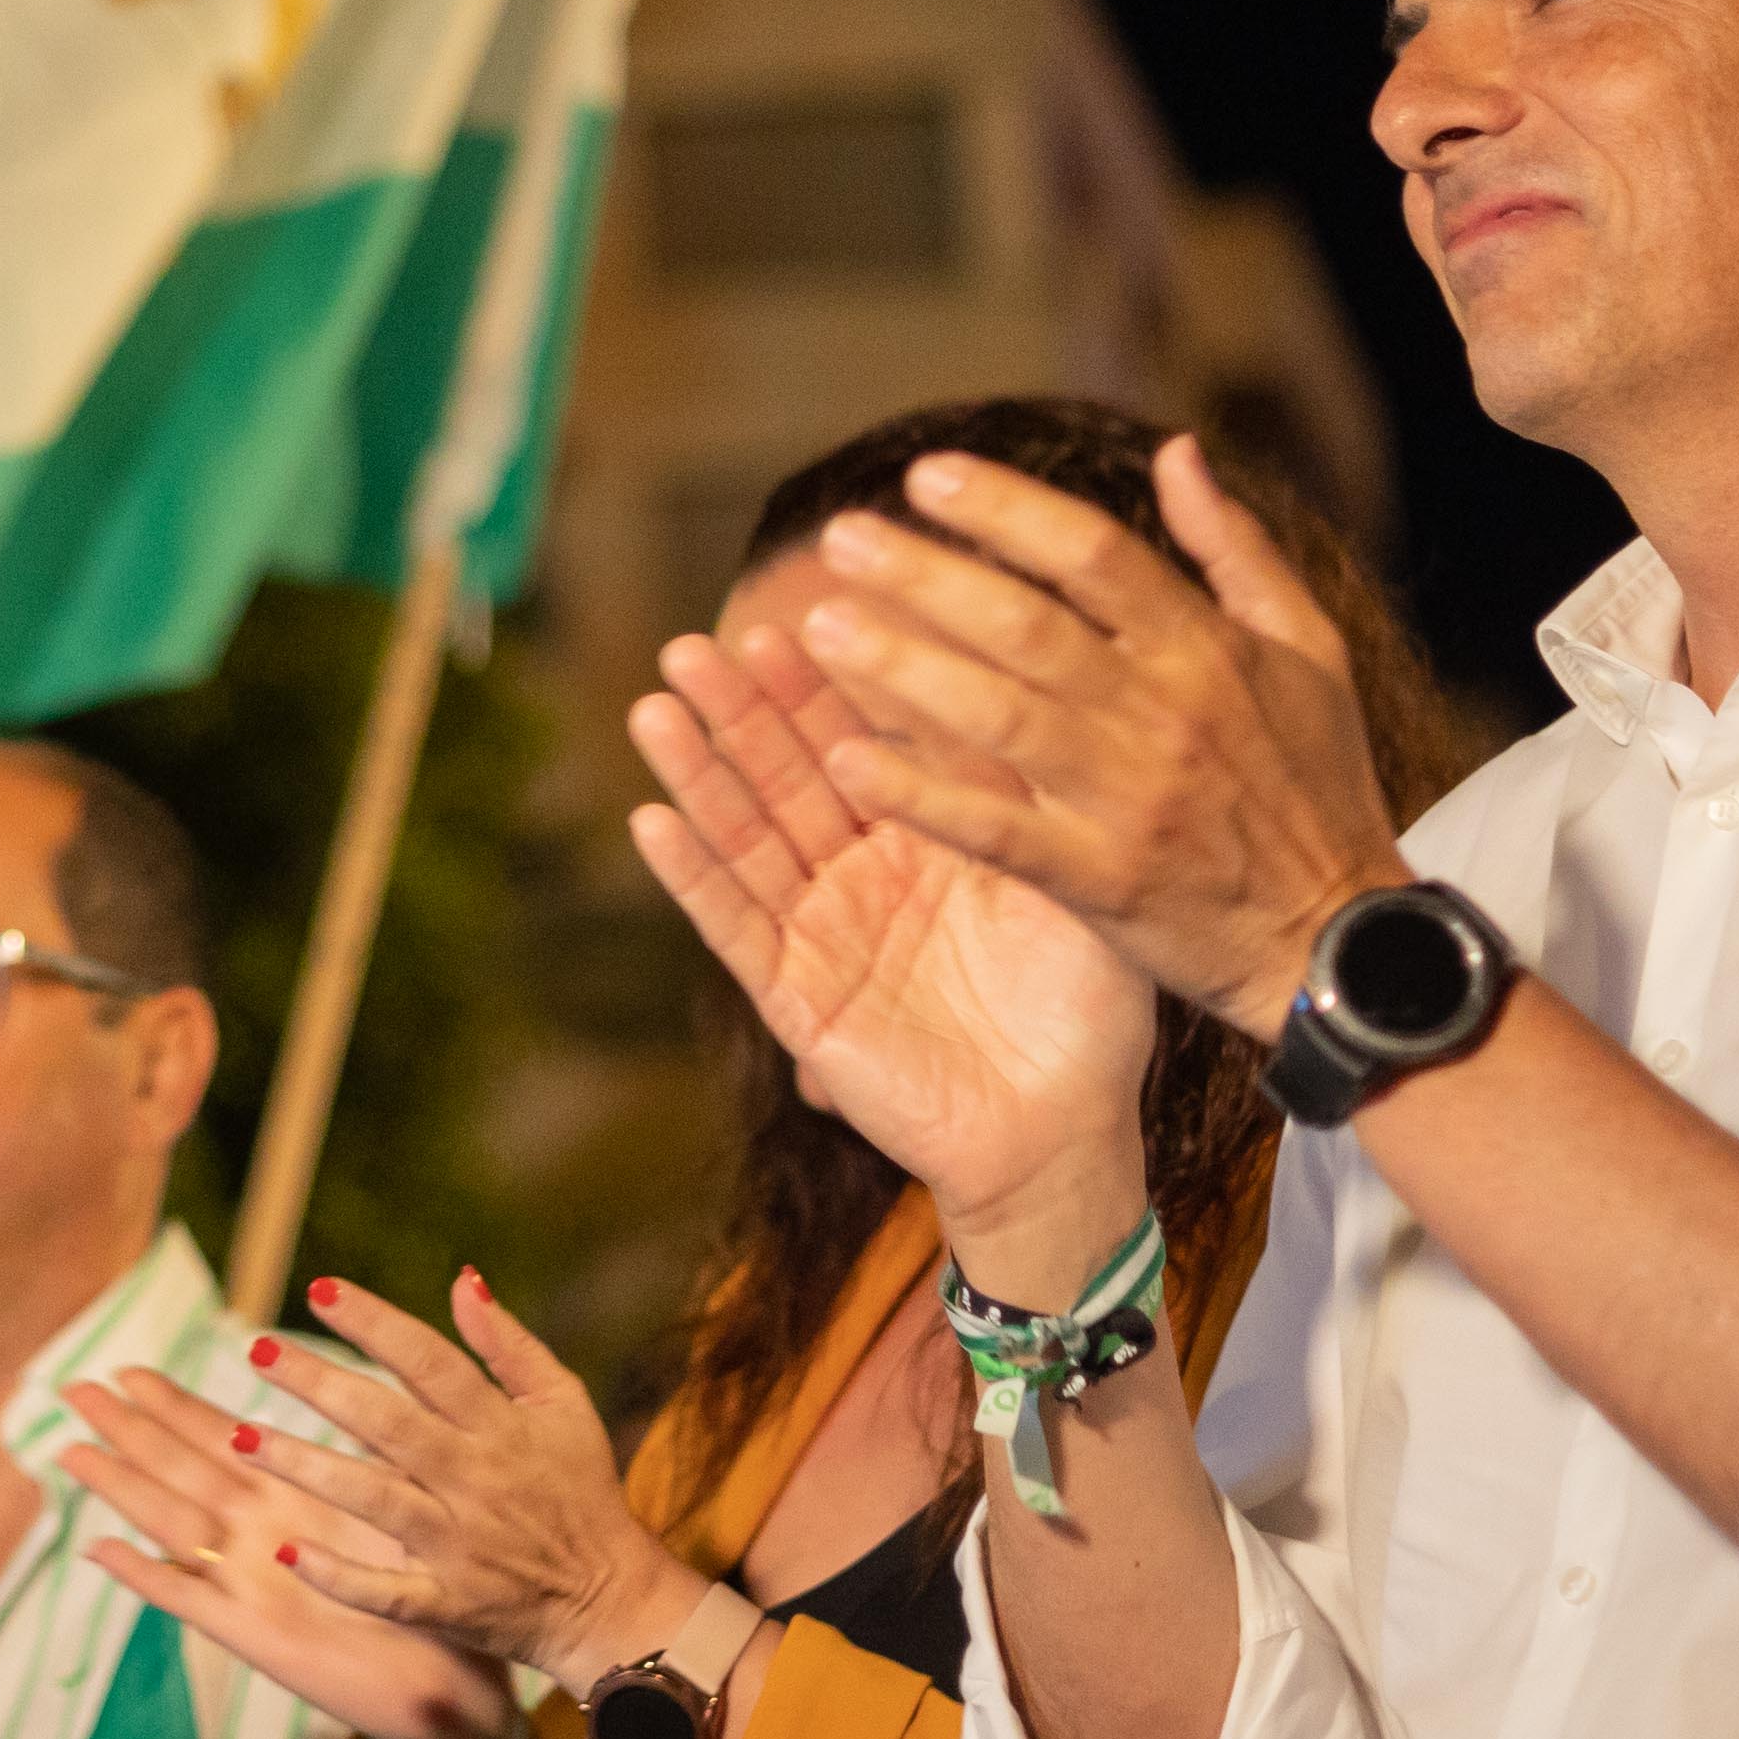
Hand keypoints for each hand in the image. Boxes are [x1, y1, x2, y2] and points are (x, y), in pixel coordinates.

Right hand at [64, 1369, 518, 1738]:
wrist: (449, 1684)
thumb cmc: (430, 1593)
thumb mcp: (392, 1509)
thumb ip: (356, 1461)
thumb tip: (340, 1392)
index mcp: (293, 1499)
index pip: (220, 1439)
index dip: (174, 1405)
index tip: (130, 1369)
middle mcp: (260, 1536)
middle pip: (181, 1469)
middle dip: (130, 1429)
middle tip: (76, 1389)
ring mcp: (250, 1584)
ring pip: (173, 1522)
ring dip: (123, 1487)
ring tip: (73, 1449)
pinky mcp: (255, 1636)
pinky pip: (189, 1600)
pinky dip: (147, 1576)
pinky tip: (102, 1552)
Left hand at [234, 1281, 711, 1691]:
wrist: (611, 1599)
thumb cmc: (580, 1489)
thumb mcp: (563, 1404)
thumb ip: (509, 1344)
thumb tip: (462, 1278)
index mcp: (500, 1427)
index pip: (429, 1362)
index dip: (375, 1324)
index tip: (320, 1290)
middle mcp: (473, 1480)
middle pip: (386, 1423)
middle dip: (320, 1384)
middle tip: (257, 1350)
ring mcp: (458, 1545)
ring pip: (373, 1499)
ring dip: (306, 1467)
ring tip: (243, 1436)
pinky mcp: (449, 1603)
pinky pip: (388, 1592)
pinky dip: (340, 1577)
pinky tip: (287, 1553)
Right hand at [628, 619, 1157, 1287]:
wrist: (1068, 1131)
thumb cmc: (1087, 1008)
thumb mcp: (1067, 876)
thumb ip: (1023, 794)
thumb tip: (1008, 675)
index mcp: (928, 837)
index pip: (865, 740)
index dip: (827, 681)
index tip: (796, 607)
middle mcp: (864, 875)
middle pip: (791, 775)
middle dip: (743, 709)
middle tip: (699, 640)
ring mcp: (824, 934)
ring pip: (748, 838)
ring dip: (699, 773)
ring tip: (657, 704)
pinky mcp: (799, 999)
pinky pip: (738, 929)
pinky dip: (693, 876)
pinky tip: (651, 818)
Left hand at [788, 436, 1413, 1031]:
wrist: (1341, 941)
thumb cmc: (1317, 785)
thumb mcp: (1307, 650)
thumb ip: (1235, 548)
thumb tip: (1178, 449)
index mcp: (1208, 649)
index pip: (1095, 554)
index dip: (1008, 509)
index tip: (928, 475)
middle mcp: (1164, 712)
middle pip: (1028, 625)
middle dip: (927, 575)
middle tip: (839, 538)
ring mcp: (1130, 798)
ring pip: (999, 717)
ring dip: (903, 669)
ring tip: (818, 627)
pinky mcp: (1104, 880)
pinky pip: (998, 831)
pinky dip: (924, 795)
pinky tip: (849, 763)